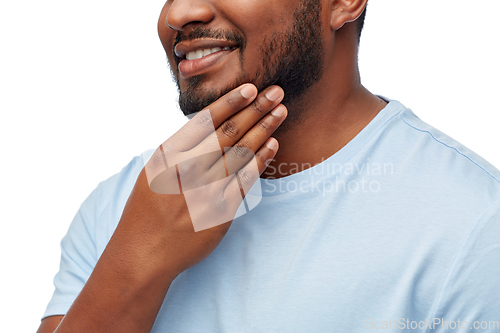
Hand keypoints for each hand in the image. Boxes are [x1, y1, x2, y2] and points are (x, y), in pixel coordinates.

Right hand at [124, 83, 286, 277]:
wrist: (144, 252)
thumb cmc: (148, 208)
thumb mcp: (154, 171)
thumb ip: (180, 149)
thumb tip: (211, 126)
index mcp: (168, 155)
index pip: (205, 121)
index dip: (231, 102)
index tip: (250, 88)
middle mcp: (186, 170)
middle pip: (228, 133)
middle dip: (255, 109)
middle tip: (276, 92)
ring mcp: (205, 192)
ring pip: (241, 153)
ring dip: (264, 130)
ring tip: (280, 112)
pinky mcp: (220, 213)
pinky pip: (245, 181)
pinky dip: (260, 161)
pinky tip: (273, 146)